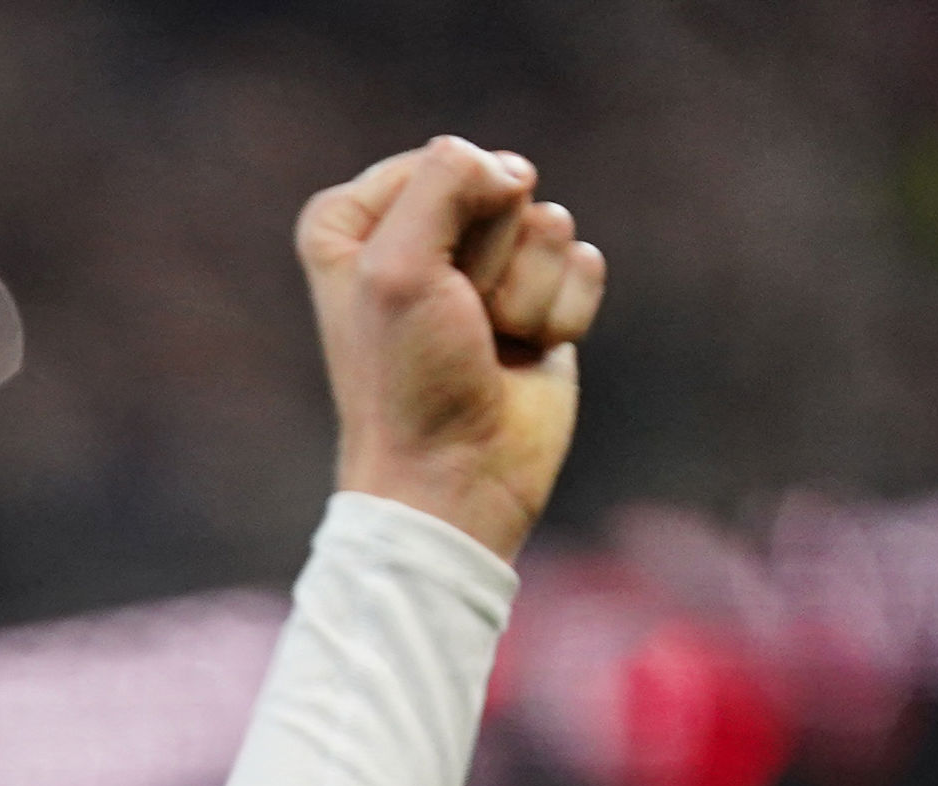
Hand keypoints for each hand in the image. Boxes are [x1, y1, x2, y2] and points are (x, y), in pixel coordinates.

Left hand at [297, 137, 605, 563]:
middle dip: (491, 256)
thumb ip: (446, 178)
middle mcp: (418, 236)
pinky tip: (527, 353)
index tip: (416, 289)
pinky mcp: (540, 299)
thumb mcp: (397, 265)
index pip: (441, 158)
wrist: (456, 475)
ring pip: (550, 224)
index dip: (445, 219)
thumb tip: (514, 171)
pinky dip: (563, 312)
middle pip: (501, 185)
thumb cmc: (410, 379)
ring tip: (489, 341)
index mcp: (353, 222)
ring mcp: (484, 268)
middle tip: (457, 320)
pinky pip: (584, 262)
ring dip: (528, 290)